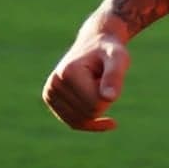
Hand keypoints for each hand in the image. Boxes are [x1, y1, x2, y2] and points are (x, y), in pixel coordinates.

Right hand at [42, 17, 130, 131]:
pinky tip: (110, 122)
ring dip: (96, 106)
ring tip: (94, 85)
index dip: (110, 94)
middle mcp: (53, 84)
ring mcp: (49, 94)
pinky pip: (74, 123)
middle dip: (103, 100)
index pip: (96, 104)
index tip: (107, 74)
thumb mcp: (119, 58)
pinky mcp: (51, 101)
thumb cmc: (110, 51)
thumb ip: (115, 76)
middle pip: (89, 113)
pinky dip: (91, 124)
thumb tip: (109, 98)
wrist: (94, 43)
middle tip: (101, 79)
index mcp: (67, 73)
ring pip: (82, 121)